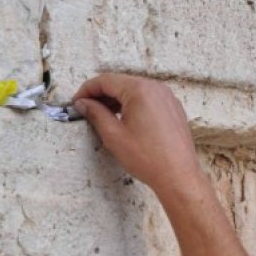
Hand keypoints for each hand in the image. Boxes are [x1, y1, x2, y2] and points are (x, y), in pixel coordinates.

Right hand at [72, 74, 202, 194]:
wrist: (178, 175)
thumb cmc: (148, 158)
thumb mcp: (113, 135)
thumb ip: (95, 114)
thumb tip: (83, 103)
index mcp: (140, 90)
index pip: (105, 80)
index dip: (87, 90)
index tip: (76, 102)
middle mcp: (155, 88)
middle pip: (120, 83)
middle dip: (101, 95)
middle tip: (86, 110)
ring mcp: (167, 97)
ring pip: (134, 90)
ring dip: (116, 100)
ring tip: (103, 116)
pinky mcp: (173, 108)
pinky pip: (148, 99)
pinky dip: (133, 105)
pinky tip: (124, 120)